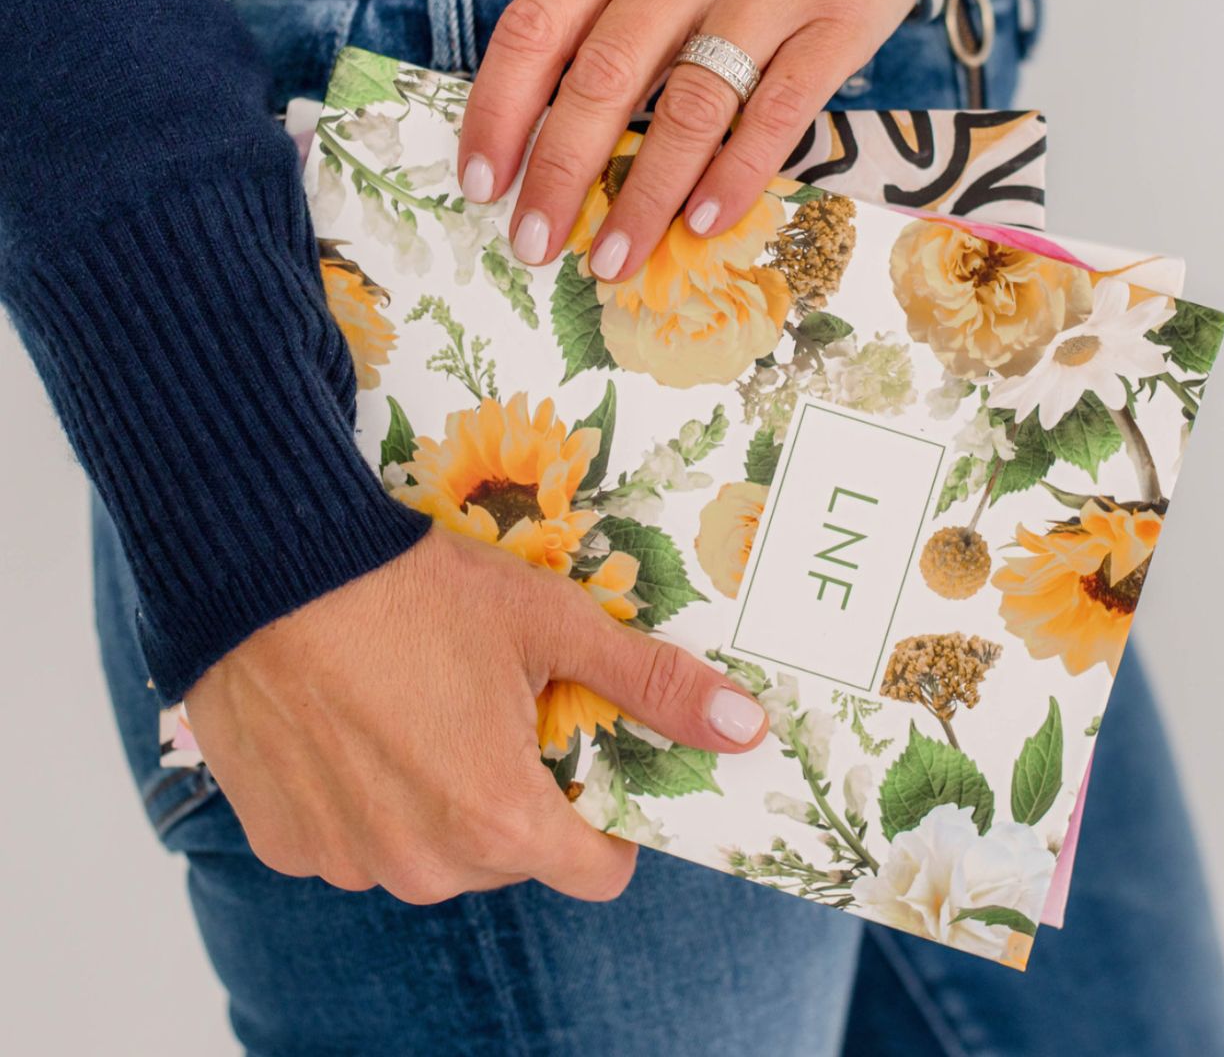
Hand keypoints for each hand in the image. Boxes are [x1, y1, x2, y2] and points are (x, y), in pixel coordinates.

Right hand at [183, 528, 766, 901]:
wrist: (266, 566)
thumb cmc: (415, 589)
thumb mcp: (550, 622)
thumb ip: (650, 683)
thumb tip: (743, 727)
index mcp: (500, 822)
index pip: (597, 871)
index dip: (607, 814)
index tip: (584, 752)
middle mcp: (423, 865)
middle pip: (511, 855)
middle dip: (518, 793)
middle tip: (493, 704)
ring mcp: (348, 860)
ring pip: (430, 850)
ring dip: (437, 796)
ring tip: (418, 702)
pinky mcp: (284, 840)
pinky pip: (354, 838)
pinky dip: (365, 796)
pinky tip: (354, 718)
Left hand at [456, 0, 973, 281]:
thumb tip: (538, 118)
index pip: (539, 23)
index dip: (499, 110)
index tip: (481, 181)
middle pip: (605, 76)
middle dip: (560, 173)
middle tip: (534, 242)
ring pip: (691, 107)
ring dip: (644, 196)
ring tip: (613, 258)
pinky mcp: (839, 20)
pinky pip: (778, 113)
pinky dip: (735, 176)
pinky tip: (703, 223)